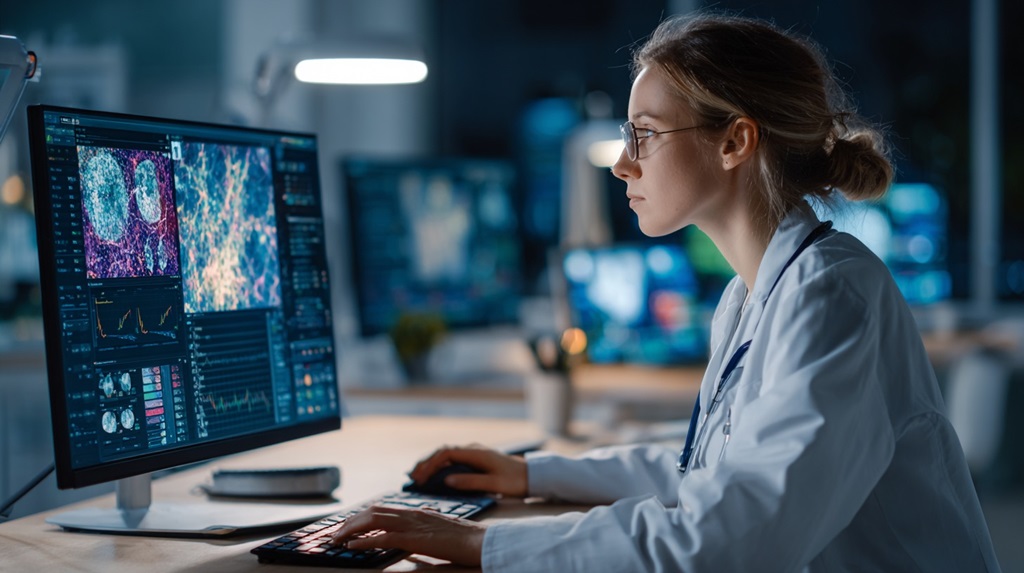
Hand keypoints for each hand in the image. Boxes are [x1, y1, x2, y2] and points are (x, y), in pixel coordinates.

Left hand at [329, 504, 486, 565]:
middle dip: (352, 522)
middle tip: (336, 532)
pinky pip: (384, 538)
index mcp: (418, 511)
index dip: (362, 516)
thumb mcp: (442, 528)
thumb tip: (415, 529)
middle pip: (374, 512)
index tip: (349, 525)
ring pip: (374, 521)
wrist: (481, 541)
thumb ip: (427, 526)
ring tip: (337, 539)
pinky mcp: (416, 539)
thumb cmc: (466, 538)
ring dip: (351, 530)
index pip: (383, 509)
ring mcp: (413, 525)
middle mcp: (413, 514)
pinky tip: (353, 547)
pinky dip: (365, 542)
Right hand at [408, 443, 527, 496]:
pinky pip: (453, 460)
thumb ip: (470, 482)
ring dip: (431, 463)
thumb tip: (447, 480)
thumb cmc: (515, 481)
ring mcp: (474, 454)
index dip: (431, 464)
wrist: (533, 475)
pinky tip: (434, 475)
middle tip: (412, 477)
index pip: (446, 453)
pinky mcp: (476, 460)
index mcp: (476, 453)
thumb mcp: (494, 484)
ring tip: (417, 475)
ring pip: (447, 455)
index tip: (420, 477)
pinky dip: (441, 466)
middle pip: (443, 452)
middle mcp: (473, 450)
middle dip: (426, 463)